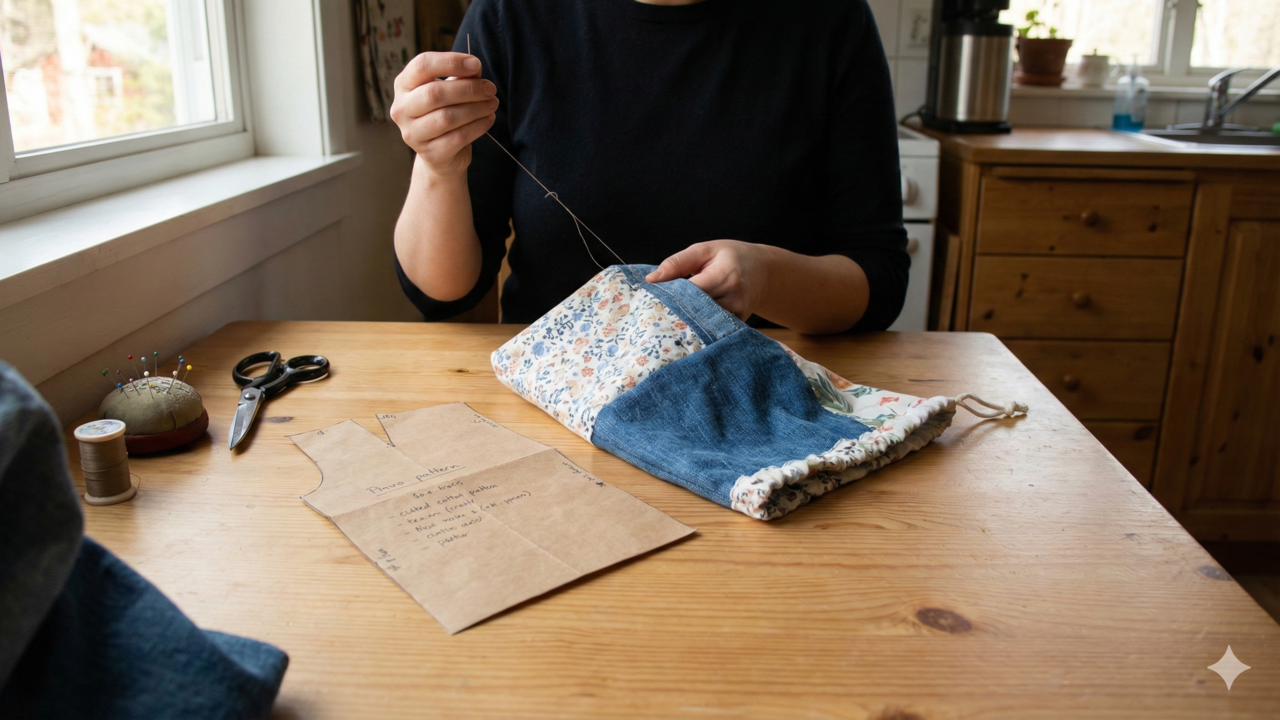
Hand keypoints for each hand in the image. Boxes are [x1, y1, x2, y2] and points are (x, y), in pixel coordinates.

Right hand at [390, 52, 498, 177]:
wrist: (441, 153)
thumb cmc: (444, 112)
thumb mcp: (450, 89)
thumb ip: (460, 76)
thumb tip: (474, 68)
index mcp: (404, 85)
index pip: (422, 65)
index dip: (451, 62)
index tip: (476, 64)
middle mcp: (402, 109)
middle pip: (435, 93)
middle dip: (468, 89)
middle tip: (490, 89)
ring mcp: (412, 134)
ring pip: (447, 117)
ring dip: (476, 108)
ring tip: (492, 104)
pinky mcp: (430, 154)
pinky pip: (458, 138)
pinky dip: (478, 126)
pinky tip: (488, 119)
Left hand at [645, 240, 774, 319]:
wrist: (765, 273)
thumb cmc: (732, 257)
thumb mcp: (706, 250)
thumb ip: (677, 263)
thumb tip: (651, 280)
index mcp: (724, 276)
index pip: (690, 292)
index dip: (669, 296)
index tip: (651, 298)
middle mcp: (734, 299)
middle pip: (694, 311)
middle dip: (673, 312)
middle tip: (653, 313)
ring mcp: (737, 315)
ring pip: (702, 324)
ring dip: (684, 320)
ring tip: (668, 317)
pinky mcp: (737, 325)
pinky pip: (711, 329)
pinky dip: (697, 325)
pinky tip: (685, 322)